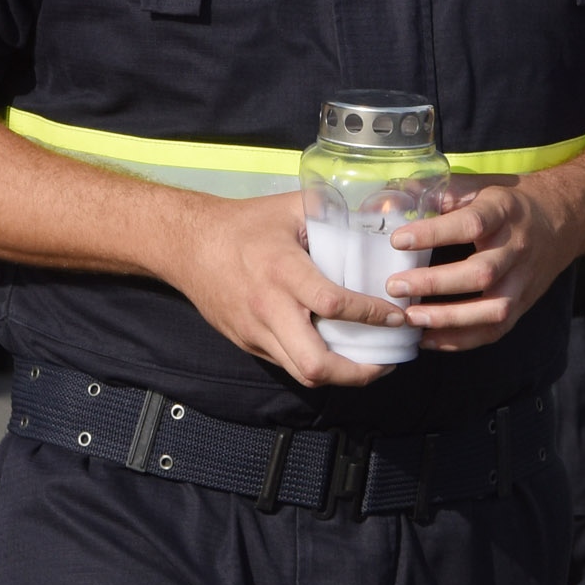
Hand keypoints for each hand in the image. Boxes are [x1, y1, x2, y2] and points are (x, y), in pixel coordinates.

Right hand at [158, 189, 407, 388]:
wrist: (187, 244)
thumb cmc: (242, 224)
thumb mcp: (290, 208)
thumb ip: (333, 212)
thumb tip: (378, 212)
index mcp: (283, 271)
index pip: (333, 305)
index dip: (372, 315)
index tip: (396, 316)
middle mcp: (269, 309)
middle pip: (315, 364)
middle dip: (358, 372)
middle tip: (387, 361)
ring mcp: (255, 332)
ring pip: (302, 374)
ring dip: (340, 376)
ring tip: (369, 365)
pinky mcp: (247, 343)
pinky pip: (286, 364)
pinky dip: (315, 365)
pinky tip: (335, 353)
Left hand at [375, 176, 577, 349]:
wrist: (562, 220)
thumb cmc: (510, 202)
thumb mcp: (481, 186)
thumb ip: (442, 191)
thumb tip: (395, 197)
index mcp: (504, 211)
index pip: (470, 224)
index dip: (435, 233)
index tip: (398, 240)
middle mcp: (517, 248)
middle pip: (481, 273)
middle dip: (435, 283)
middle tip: (395, 286)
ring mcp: (523, 281)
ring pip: (492, 309)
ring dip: (448, 318)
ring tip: (410, 318)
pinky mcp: (523, 304)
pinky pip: (495, 330)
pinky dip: (462, 340)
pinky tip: (428, 338)